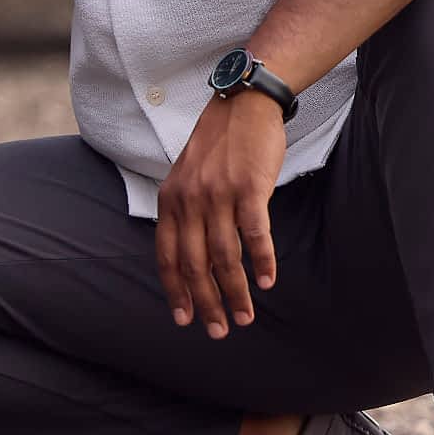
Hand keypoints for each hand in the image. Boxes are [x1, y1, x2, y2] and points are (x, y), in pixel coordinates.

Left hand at [155, 89, 285, 337]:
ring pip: (225, 256)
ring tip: (246, 317)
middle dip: (206, 303)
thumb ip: (186, 211)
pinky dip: (262, 261)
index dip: (175, 291)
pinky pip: (254, 234)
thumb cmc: (219, 144)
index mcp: (170, 200)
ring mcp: (218, 194)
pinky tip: (267, 282)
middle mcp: (189, 200)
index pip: (166, 256)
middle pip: (194, 263)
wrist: (243, 103)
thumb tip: (192, 255)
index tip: (184, 319)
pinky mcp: (249, 187)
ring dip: (235, 292)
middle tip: (219, 330)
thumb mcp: (187, 176)